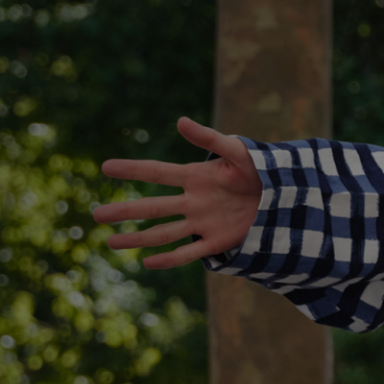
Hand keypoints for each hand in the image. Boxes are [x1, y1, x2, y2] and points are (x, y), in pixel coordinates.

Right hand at [92, 117, 262, 267]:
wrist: (287, 194)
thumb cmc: (262, 169)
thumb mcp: (238, 151)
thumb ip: (210, 138)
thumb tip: (180, 121)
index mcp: (196, 177)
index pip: (157, 172)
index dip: (132, 169)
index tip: (105, 167)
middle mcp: (194, 201)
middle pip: (152, 207)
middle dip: (125, 211)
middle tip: (96, 214)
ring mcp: (204, 222)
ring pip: (164, 232)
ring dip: (138, 238)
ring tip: (111, 243)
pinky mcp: (219, 240)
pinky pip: (191, 252)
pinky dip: (171, 258)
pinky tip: (148, 262)